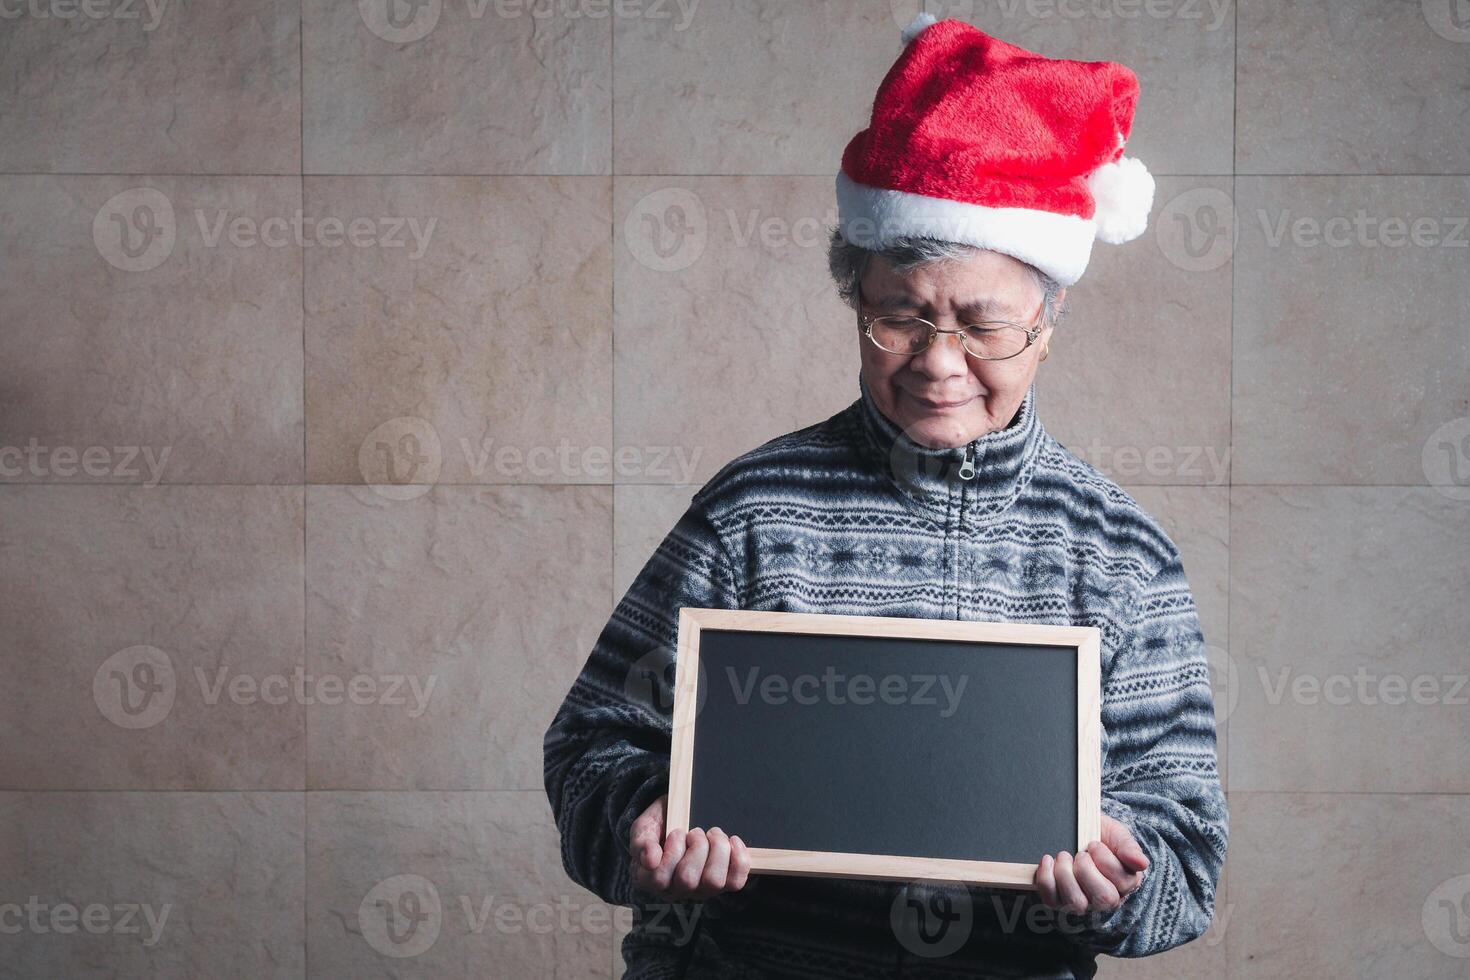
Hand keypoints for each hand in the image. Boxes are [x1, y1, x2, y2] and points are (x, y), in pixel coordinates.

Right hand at [629, 794, 751, 899]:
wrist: (681, 818)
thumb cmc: (660, 825)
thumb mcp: (644, 828)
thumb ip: (641, 842)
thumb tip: (650, 859)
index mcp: (650, 879)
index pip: (659, 878)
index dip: (672, 852)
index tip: (676, 832)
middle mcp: (676, 890)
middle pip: (688, 880)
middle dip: (695, 847)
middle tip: (694, 832)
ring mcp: (700, 890)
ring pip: (714, 882)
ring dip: (716, 850)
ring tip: (711, 834)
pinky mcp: (724, 884)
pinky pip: (736, 881)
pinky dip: (739, 858)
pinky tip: (732, 841)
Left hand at [1034, 813, 1148, 913]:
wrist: (1077, 832)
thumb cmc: (1101, 835)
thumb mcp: (1118, 835)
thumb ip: (1129, 847)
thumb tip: (1142, 863)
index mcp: (1125, 882)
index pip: (1123, 882)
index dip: (1106, 861)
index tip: (1094, 844)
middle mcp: (1106, 898)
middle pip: (1102, 899)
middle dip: (1086, 871)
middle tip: (1080, 853)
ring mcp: (1083, 903)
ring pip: (1076, 903)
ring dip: (1065, 875)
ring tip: (1063, 856)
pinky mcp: (1059, 902)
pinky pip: (1052, 901)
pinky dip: (1046, 879)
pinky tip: (1048, 860)